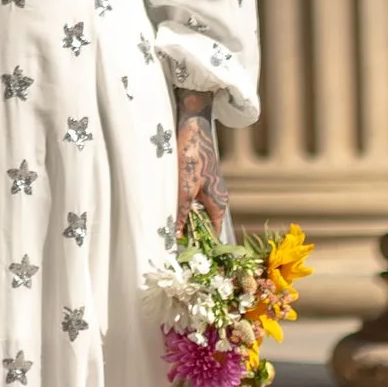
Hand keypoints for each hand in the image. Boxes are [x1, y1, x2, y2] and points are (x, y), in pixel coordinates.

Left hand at [174, 95, 230, 239]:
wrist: (193, 127)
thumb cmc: (191, 157)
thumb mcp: (184, 189)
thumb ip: (181, 213)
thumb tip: (177, 236)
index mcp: (219, 204)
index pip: (215, 234)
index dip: (205, 247)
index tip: (191, 260)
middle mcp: (217, 199)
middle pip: (205, 226)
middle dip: (192, 236)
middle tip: (174, 249)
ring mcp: (209, 190)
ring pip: (197, 214)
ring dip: (185, 222)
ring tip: (168, 234)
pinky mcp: (199, 182)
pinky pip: (192, 203)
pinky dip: (182, 209)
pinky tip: (168, 212)